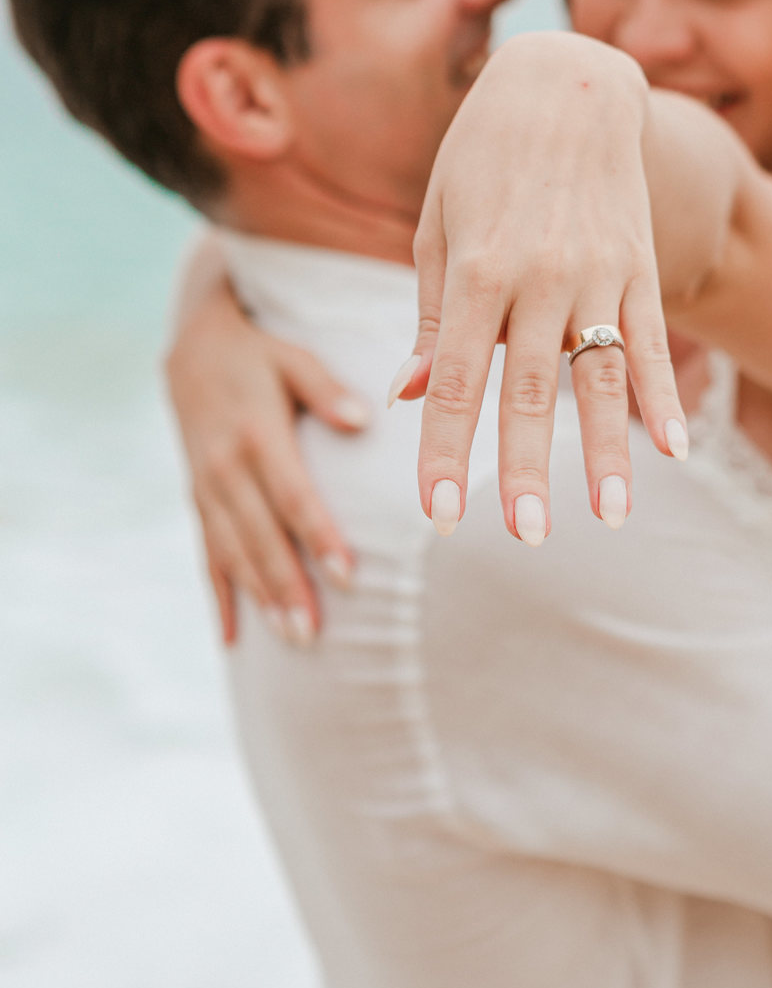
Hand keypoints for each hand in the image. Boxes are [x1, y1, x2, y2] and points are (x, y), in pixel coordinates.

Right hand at [166, 275, 365, 644]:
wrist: (193, 346)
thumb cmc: (260, 353)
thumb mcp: (294, 357)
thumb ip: (326, 389)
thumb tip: (362, 419)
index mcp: (256, 434)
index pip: (291, 494)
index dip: (317, 536)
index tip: (347, 575)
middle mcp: (226, 467)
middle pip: (260, 536)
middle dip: (287, 587)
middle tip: (316, 633)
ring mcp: (207, 487)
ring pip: (233, 553)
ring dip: (261, 599)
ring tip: (294, 640)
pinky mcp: (197, 498)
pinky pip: (207, 555)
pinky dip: (220, 596)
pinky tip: (234, 638)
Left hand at [394, 34, 686, 543]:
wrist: (565, 80)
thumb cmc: (480, 154)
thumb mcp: (435, 222)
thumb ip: (429, 313)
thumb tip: (407, 393)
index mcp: (473, 269)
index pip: (453, 380)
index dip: (446, 451)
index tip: (440, 517)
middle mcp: (537, 275)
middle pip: (529, 389)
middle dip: (526, 469)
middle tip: (527, 536)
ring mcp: (597, 271)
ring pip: (602, 375)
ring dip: (608, 449)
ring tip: (611, 516)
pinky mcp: (640, 263)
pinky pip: (652, 339)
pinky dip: (664, 395)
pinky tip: (675, 449)